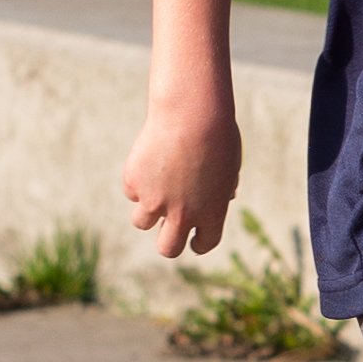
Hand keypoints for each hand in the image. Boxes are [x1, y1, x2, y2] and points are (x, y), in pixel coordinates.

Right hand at [122, 96, 243, 257]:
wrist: (191, 113)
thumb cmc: (217, 133)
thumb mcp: (230, 164)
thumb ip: (225, 186)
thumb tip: (225, 198)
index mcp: (212, 213)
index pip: (205, 243)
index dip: (198, 243)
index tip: (193, 242)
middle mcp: (182, 214)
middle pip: (168, 248)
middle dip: (167, 243)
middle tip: (165, 232)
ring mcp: (155, 201)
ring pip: (141, 222)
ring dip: (147, 210)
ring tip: (155, 186)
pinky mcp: (135, 183)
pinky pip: (132, 190)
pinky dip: (138, 180)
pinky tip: (149, 159)